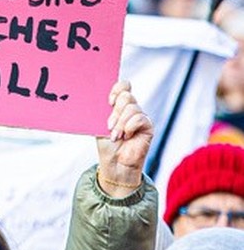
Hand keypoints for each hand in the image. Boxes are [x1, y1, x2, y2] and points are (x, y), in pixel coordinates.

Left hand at [96, 80, 152, 196]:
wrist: (114, 163)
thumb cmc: (107, 145)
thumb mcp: (100, 125)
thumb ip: (104, 111)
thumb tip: (101, 100)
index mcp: (118, 105)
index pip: (123, 86)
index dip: (117, 89)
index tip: (109, 101)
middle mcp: (130, 109)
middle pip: (126, 96)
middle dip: (116, 112)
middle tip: (109, 126)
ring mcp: (139, 117)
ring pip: (132, 108)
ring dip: (120, 123)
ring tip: (116, 136)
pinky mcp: (147, 126)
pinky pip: (140, 118)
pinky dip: (130, 127)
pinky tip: (126, 136)